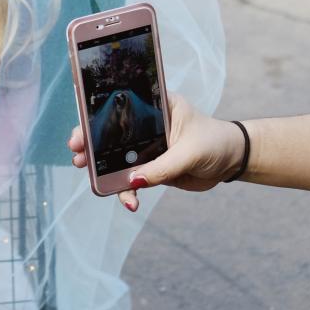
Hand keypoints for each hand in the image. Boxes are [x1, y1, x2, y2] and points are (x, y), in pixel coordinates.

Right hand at [68, 95, 245, 211]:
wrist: (232, 161)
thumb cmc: (215, 143)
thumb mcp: (190, 152)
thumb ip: (162, 167)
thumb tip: (133, 182)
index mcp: (156, 106)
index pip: (120, 108)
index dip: (96, 119)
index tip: (80, 133)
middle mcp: (147, 125)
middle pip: (111, 134)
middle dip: (91, 146)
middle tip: (77, 156)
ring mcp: (147, 147)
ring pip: (118, 159)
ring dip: (103, 170)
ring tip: (92, 180)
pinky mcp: (152, 167)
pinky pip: (132, 180)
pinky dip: (128, 191)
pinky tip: (130, 203)